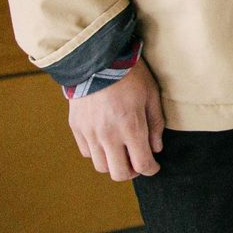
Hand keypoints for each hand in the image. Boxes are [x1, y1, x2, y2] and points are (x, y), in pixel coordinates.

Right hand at [69, 58, 164, 180]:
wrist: (98, 59)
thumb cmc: (131, 75)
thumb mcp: (152, 95)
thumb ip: (155, 124)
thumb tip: (156, 148)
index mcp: (131, 127)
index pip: (142, 164)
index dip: (151, 169)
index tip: (154, 166)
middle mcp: (108, 135)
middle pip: (119, 173)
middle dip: (132, 172)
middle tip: (138, 162)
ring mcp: (90, 133)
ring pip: (100, 166)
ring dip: (113, 163)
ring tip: (122, 152)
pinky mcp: (77, 128)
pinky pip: (87, 152)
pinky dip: (98, 152)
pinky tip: (106, 141)